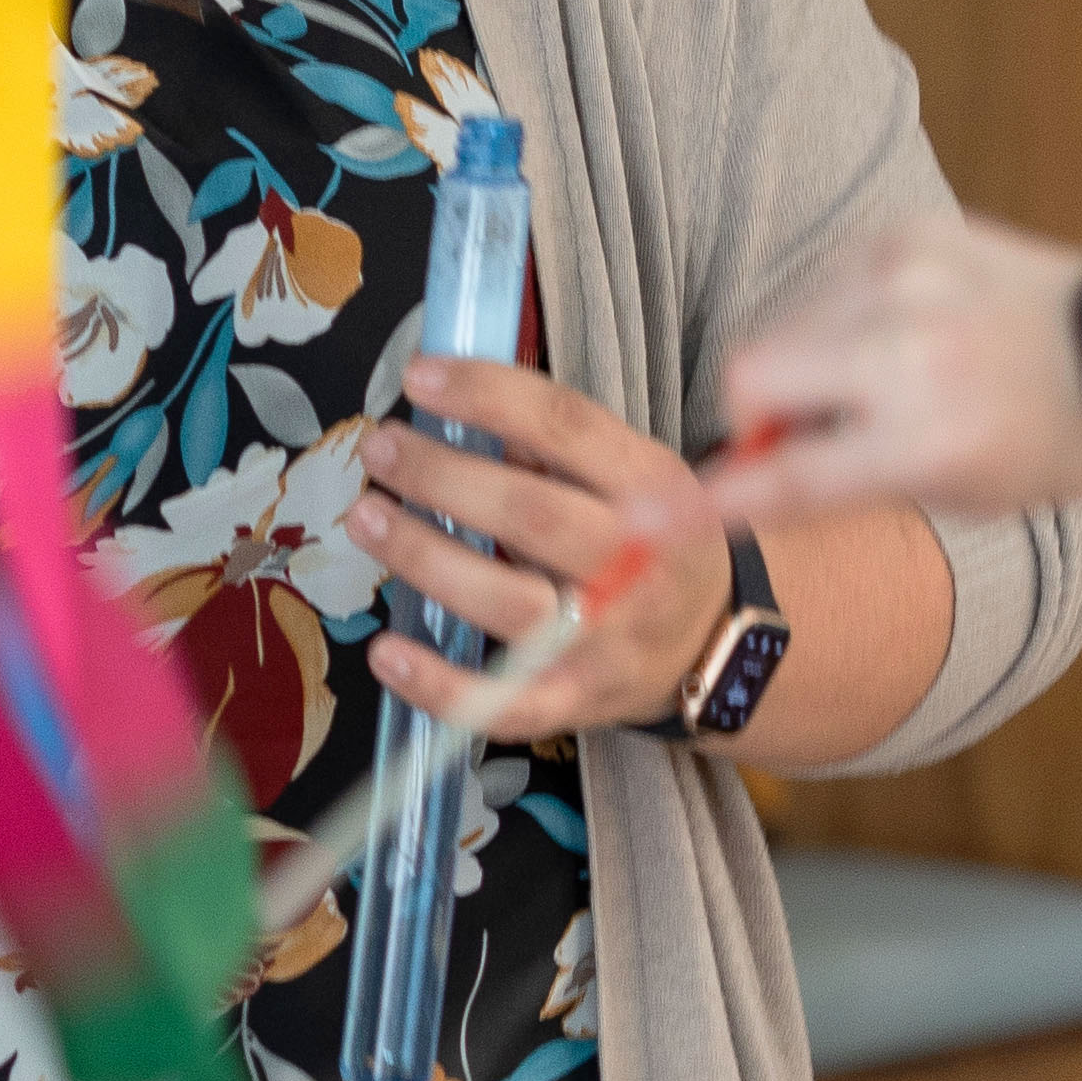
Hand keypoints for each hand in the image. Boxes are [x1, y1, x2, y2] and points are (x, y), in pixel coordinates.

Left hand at [354, 354, 730, 740]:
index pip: (567, 425)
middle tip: (380, 449)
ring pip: (509, 603)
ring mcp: (607, 639)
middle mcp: (635, 562)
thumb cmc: (652, 539)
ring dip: (425, 558)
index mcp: (650, 484)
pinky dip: (440, 685)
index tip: (419, 375)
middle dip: (442, 476)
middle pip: (531, 514)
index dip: (489, 395)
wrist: (715, 642)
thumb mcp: (635, 474)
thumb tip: (455, 407)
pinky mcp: (577, 700)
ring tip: (366, 518)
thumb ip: (559, 446)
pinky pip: (507, 705)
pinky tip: (384, 653)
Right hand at [702, 209, 1081, 526]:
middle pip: (749, 372)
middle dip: (752, 411)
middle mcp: (911, 353)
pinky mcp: (907, 234)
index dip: (709, 501)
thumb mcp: (957, 495)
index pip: (789, 475)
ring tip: (875, 379)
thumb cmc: (1046, 441)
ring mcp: (906, 280)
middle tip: (797, 430)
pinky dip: (838, 321)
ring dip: (802, 363)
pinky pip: (823, 285)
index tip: (647, 518)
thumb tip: (747, 470)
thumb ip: (850, 480)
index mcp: (930, 439)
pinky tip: (900, 334)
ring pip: (780, 325)